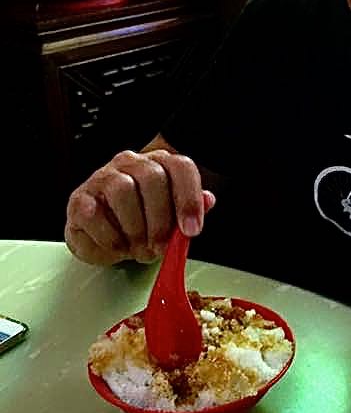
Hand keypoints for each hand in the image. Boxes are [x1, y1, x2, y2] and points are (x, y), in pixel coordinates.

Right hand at [65, 149, 214, 265]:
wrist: (106, 232)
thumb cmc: (144, 222)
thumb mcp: (173, 218)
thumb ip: (192, 208)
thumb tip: (208, 200)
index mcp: (160, 164)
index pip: (181, 167)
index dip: (189, 199)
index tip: (191, 231)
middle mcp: (131, 163)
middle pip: (152, 178)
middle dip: (160, 220)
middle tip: (159, 248)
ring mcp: (103, 177)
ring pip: (122, 190)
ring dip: (134, 228)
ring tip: (137, 248)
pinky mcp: (79, 198)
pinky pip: (92, 212)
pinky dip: (108, 236)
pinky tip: (117, 246)